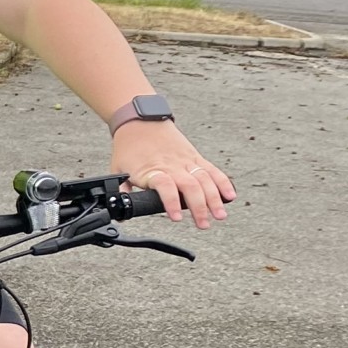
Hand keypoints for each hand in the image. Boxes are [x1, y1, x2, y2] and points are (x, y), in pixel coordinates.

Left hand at [111, 123, 233, 228]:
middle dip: (200, 207)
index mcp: (153, 169)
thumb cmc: (129, 147)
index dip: (171, 202)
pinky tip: (230, 196)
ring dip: (215, 199)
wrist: (141, 122)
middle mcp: (173, 165)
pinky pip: (213, 170)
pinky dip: (223, 183)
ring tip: (220, 216)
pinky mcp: (196, 157)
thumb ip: (122, 190)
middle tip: (203, 225)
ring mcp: (187, 161)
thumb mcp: (118, 169)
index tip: (176, 218)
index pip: (165, 186)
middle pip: (191, 186)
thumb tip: (118, 209)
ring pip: (205, 180)